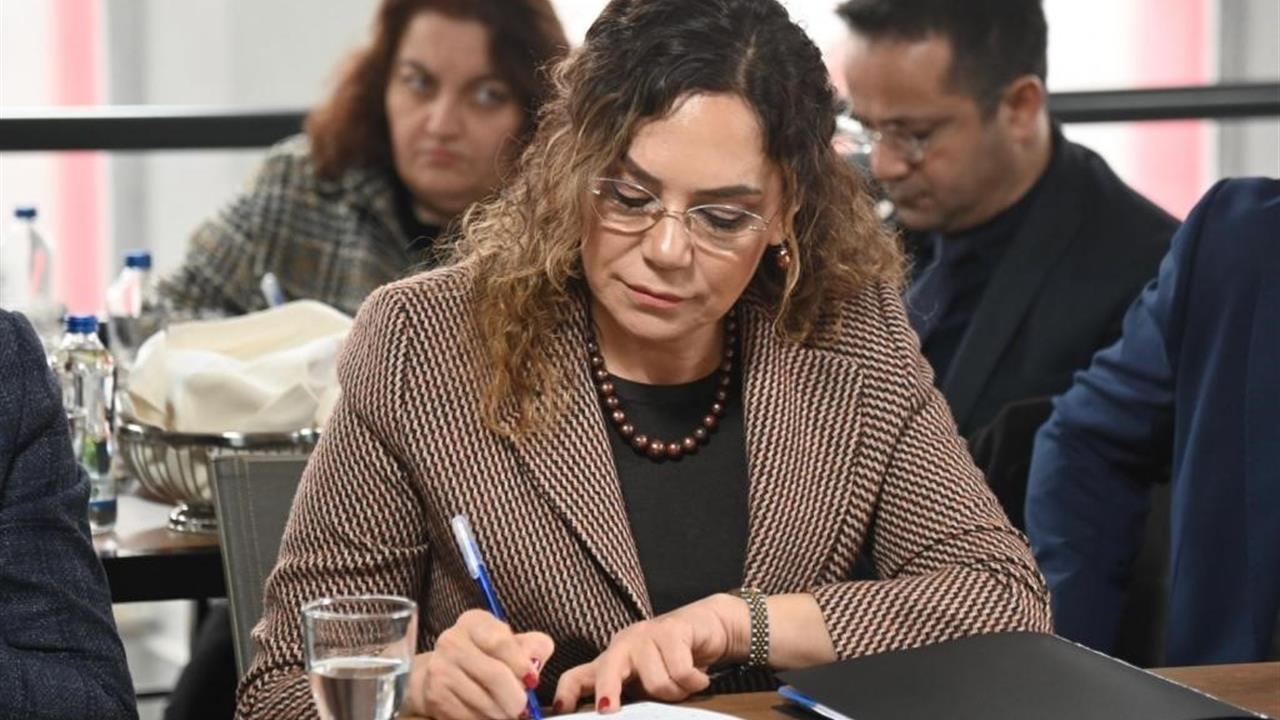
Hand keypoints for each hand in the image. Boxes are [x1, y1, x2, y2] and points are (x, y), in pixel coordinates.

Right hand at [403, 609, 553, 719]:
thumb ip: (534, 647)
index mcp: (474, 622)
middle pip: (494, 675)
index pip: (500, 641)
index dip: (521, 665)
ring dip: (502, 713)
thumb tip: (534, 661)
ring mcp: (440, 668)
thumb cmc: (489, 656)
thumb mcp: (514, 644)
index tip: (532, 681)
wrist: (446, 673)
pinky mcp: (435, 696)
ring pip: (483, 701)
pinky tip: (488, 714)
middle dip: (515, 697)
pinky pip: (468, 716)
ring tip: (507, 711)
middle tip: (523, 707)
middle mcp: (451, 640)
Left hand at [553, 594, 747, 713]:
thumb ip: (630, 697)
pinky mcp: (671, 629)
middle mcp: (623, 646)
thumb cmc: (672, 661)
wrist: (706, 627)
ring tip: (684, 686)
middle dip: (607, 691)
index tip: (561, 711)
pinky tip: (699, 679)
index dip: (566, 694)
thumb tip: (612, 715)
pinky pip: (681, 671)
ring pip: (656, 682)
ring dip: (676, 692)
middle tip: (609, 710)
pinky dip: (695, 682)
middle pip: (607, 670)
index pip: (577, 676)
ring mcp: (645, 635)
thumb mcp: (646, 682)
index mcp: (610, 662)